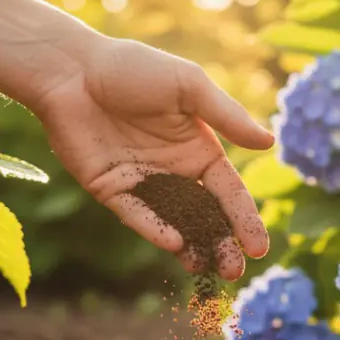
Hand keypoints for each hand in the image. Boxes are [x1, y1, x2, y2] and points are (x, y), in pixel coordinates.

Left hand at [27, 36, 273, 280]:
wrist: (71, 70)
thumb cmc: (132, 68)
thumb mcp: (188, 86)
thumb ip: (227, 116)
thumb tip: (269, 143)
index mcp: (198, 148)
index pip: (228, 193)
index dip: (244, 220)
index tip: (258, 248)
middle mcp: (173, 171)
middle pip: (204, 217)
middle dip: (222, 244)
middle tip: (235, 271)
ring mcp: (142, 183)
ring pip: (173, 223)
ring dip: (192, 248)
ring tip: (208, 269)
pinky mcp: (110, 190)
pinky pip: (137, 215)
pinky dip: (155, 229)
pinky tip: (174, 243)